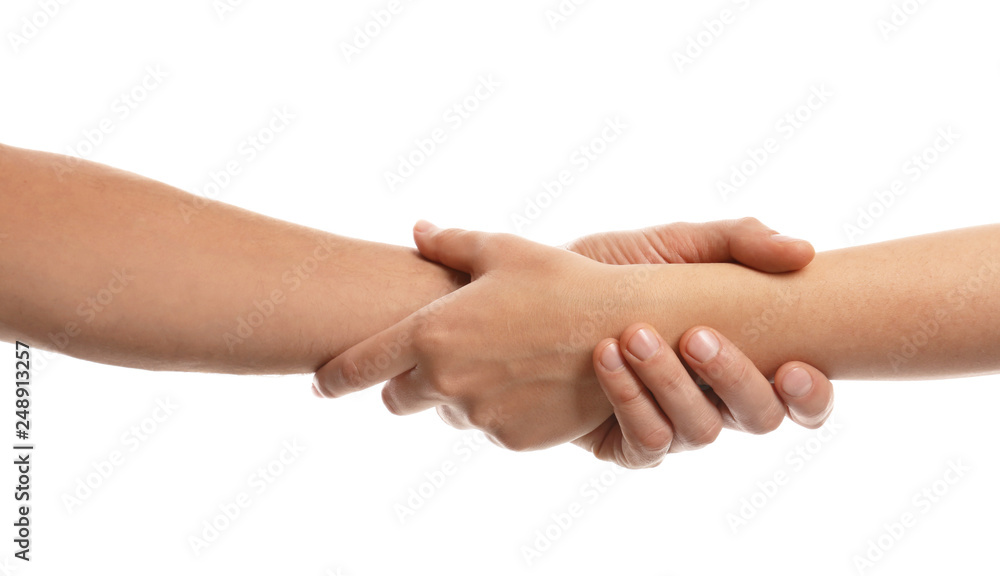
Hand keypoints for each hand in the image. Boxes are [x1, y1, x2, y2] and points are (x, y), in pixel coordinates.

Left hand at [314, 222, 648, 449]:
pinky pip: (491, 427)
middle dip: (411, 383)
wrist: (627, 328)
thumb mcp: (503, 251)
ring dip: (462, 395)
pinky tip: (532, 381)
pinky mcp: (513, 439)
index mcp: (432, 334)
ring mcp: (480, 415)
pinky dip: (500, 411)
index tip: (318, 384)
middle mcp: (446, 381)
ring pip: (451, 413)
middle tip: (446, 357)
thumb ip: (450, 244)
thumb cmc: (561, 280)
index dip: (333, 377)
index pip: (358, 366)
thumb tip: (417, 230)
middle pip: (400, 399)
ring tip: (507, 360)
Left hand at [566, 218, 834, 464]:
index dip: (810, 395)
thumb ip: (737, 240)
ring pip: (701, 431)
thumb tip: (803, 251)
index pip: (800, 397)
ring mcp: (673, 426)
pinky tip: (605, 358)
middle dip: (735, 378)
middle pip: (759, 418)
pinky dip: (629, 400)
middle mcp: (715, 400)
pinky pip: (647, 441)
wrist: (536, 293)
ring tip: (633, 336)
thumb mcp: (673, 244)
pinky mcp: (626, 444)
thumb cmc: (615, 269)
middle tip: (696, 336)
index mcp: (742, 357)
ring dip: (670, 383)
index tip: (792, 365)